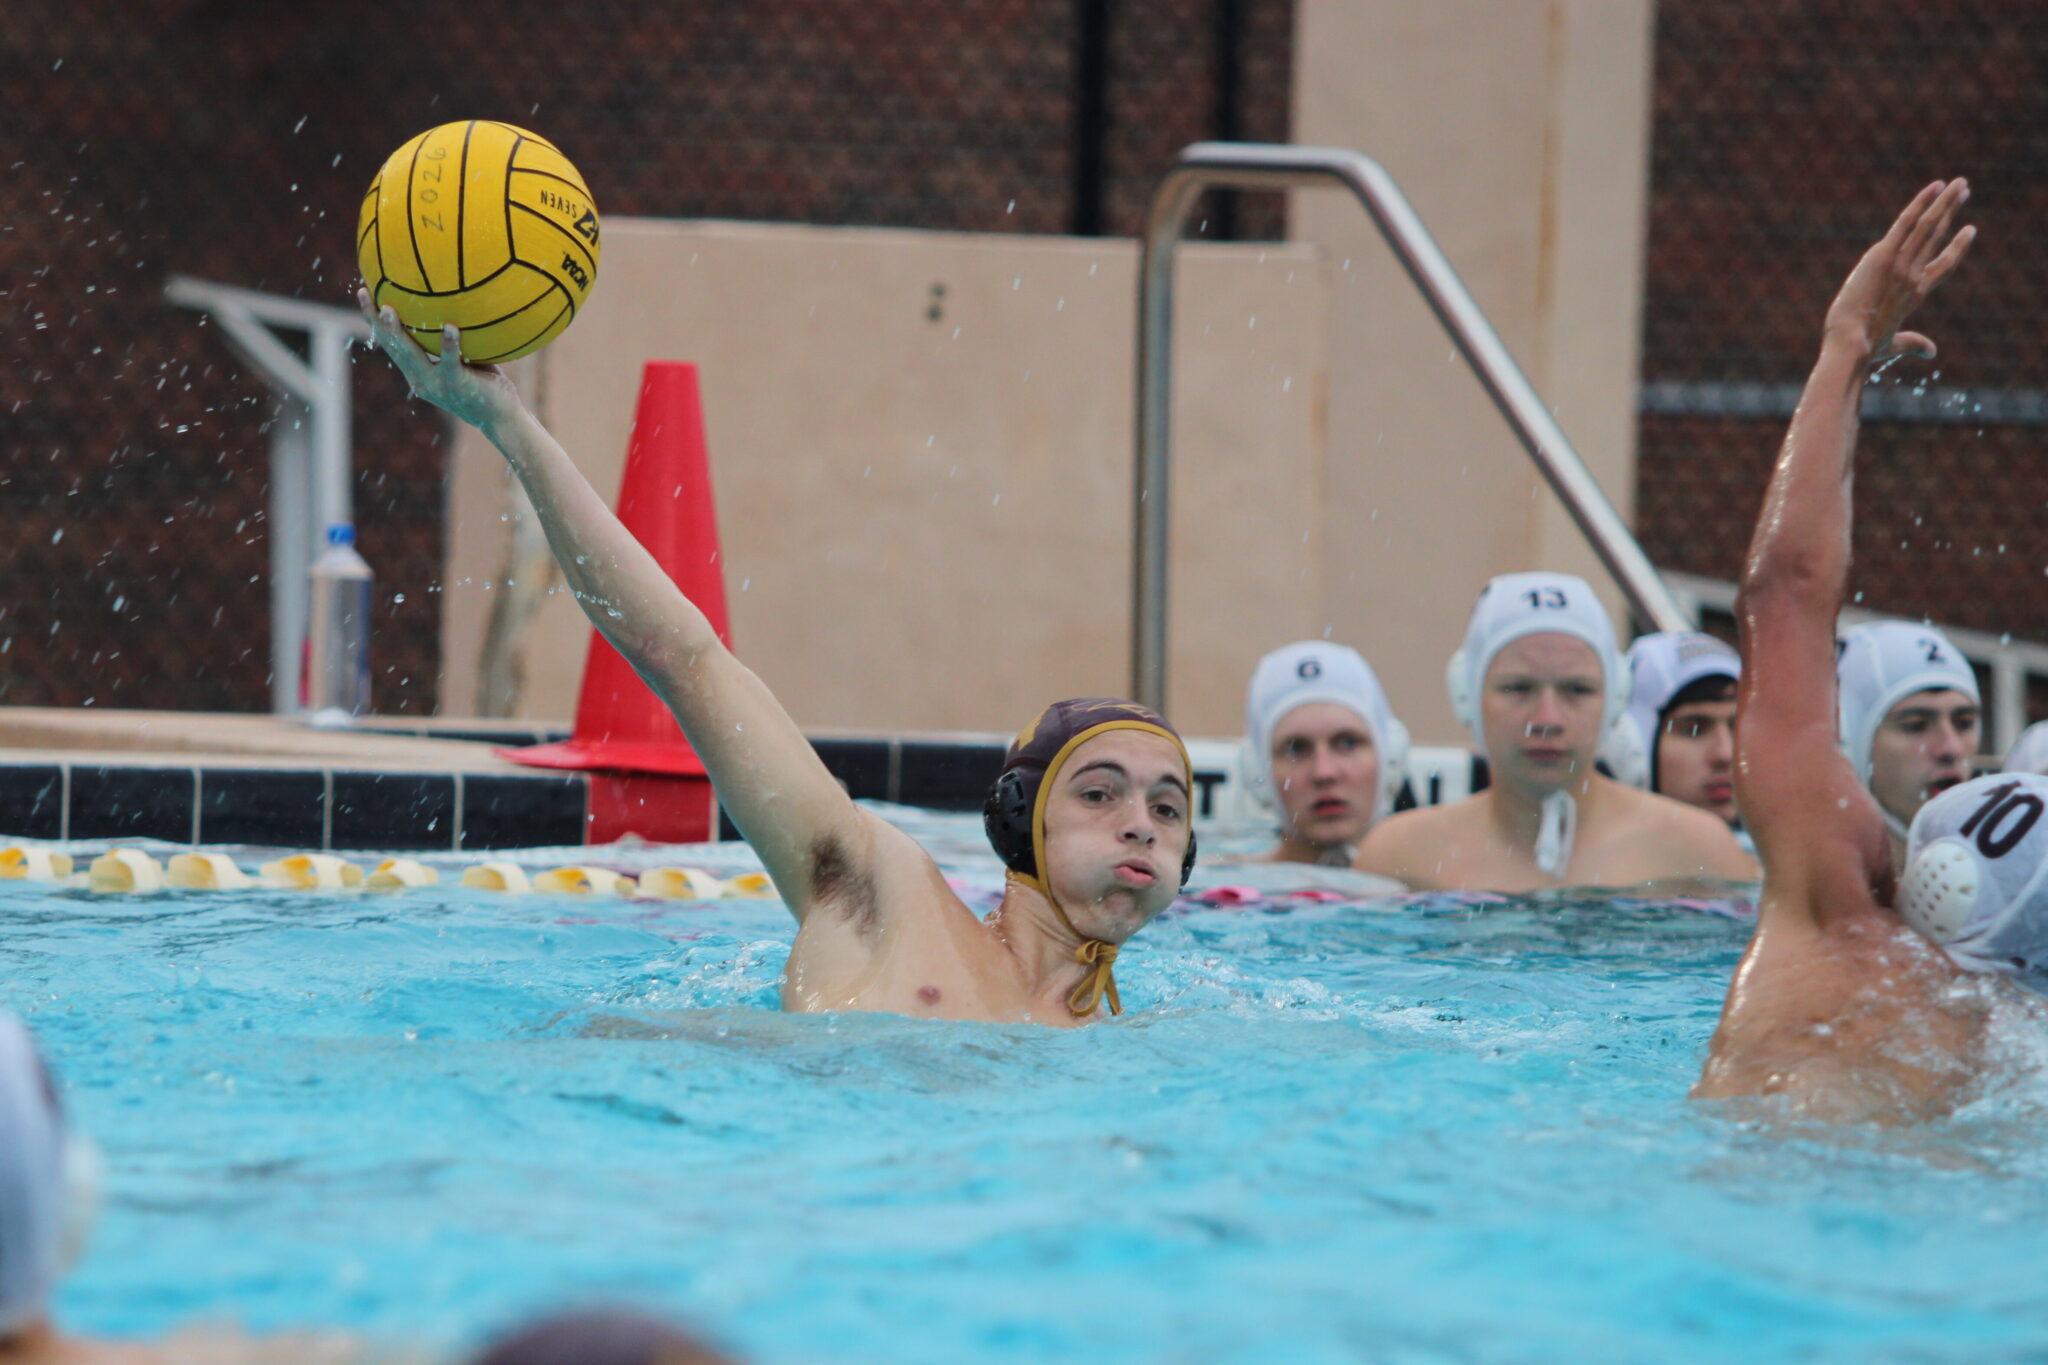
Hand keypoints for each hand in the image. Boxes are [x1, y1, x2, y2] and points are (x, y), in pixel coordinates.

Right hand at [357, 287, 527, 434]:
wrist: (501, 419)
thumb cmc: (486, 385)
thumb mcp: (464, 359)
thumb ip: (452, 340)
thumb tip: (454, 301)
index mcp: (418, 373)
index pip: (391, 344)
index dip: (375, 322)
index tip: (363, 294)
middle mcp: (420, 380)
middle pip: (392, 347)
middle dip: (376, 321)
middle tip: (364, 294)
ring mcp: (436, 384)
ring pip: (410, 354)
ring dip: (397, 331)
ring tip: (387, 309)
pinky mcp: (456, 385)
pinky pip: (450, 361)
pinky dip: (450, 344)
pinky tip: (451, 327)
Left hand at [1822, 179, 1974, 367]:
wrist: (1851, 342)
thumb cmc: (1865, 348)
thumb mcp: (1892, 345)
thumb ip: (1913, 344)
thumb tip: (1932, 353)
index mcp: (1916, 294)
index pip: (1944, 265)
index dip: (1958, 247)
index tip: (1969, 230)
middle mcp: (1914, 276)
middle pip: (1939, 236)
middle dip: (1952, 211)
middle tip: (1964, 191)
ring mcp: (1902, 264)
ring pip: (1929, 226)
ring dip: (1946, 201)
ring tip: (1960, 182)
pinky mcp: (1884, 256)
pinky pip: (1906, 223)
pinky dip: (1921, 203)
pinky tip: (1934, 187)